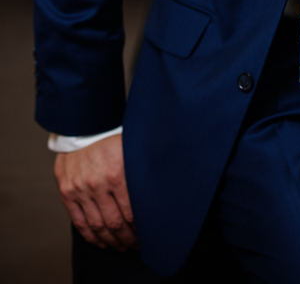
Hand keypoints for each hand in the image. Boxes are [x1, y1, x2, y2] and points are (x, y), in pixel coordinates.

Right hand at [54, 133, 137, 249]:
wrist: (82, 125)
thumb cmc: (112, 136)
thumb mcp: (131, 148)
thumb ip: (142, 168)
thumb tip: (161, 186)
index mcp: (117, 173)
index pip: (131, 212)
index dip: (140, 228)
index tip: (147, 234)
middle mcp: (97, 183)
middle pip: (115, 223)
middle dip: (128, 238)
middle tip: (136, 244)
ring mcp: (80, 189)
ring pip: (97, 226)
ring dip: (111, 241)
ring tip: (121, 246)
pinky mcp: (67, 192)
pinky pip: (78, 221)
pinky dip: (90, 236)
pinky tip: (101, 242)